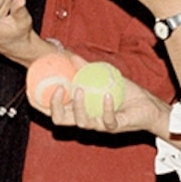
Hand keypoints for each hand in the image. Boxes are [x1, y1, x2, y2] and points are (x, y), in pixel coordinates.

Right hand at [43, 79, 174, 138]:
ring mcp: (99, 125)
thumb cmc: (124, 93)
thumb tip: (69, 55)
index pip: (54, 110)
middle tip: (56, 90)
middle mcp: (86, 119)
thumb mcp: (102, 76)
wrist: (147, 105)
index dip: (41, 105)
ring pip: (82, 123)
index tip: (33, 92)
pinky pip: (107, 121)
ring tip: (79, 90)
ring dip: (78, 107)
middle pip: (61, 120)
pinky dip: (106, 108)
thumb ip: (85, 68)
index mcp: (79, 109)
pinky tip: (106, 95)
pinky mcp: (115, 126)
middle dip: (54, 108)